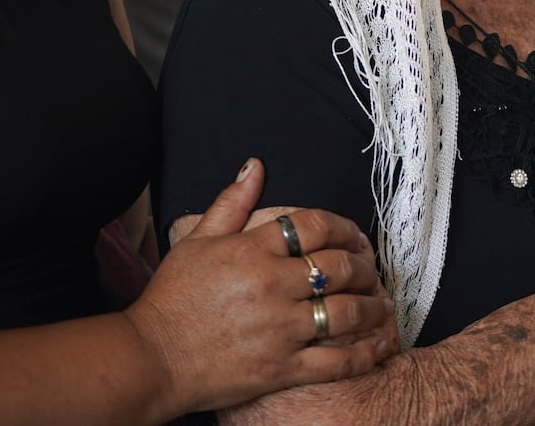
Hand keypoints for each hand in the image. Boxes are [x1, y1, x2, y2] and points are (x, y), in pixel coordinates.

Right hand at [124, 160, 396, 413]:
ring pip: (346, 312)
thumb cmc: (171, 299)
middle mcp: (271, 286)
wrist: (152, 358)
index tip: (353, 236)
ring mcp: (280, 329)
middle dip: (364, 266)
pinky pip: (337, 360)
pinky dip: (366, 352)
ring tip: (382, 303)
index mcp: (252, 251)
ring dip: (373, 306)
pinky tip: (380, 344)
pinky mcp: (282, 368)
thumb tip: (255, 166)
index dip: (343, 227)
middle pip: (338, 266)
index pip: (313, 226)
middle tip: (372, 269)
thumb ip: (231, 203)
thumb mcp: (196, 242)